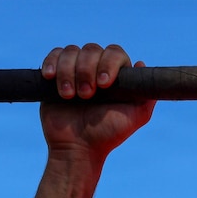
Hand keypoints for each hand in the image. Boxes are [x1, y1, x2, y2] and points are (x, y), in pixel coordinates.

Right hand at [39, 43, 156, 160]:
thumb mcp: (135, 117)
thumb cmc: (107, 134)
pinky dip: (51, 62)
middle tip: (86, 96)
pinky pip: (53, 56)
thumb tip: (142, 64)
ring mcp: (75, 70)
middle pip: (92, 49)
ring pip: (71, 51)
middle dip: (87, 71)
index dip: (109, 63)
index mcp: (116, 76)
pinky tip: (50, 77)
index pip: (115, 53)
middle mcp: (96, 69)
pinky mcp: (55, 75)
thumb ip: (146, 95)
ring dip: (69, 72)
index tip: (104, 84)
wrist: (78, 147)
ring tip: (69, 96)